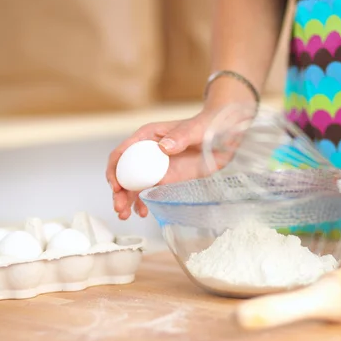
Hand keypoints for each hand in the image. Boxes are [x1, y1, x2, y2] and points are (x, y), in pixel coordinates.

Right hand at [107, 108, 233, 219]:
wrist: (224, 137)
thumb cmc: (207, 125)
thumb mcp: (195, 129)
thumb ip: (180, 136)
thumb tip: (164, 147)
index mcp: (147, 137)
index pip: (122, 153)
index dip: (115, 170)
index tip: (116, 186)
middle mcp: (147, 152)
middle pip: (124, 173)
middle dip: (118, 191)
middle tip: (119, 207)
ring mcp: (156, 167)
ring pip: (134, 185)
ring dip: (127, 200)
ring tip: (125, 214)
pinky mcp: (166, 178)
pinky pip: (149, 191)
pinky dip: (143, 202)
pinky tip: (143, 211)